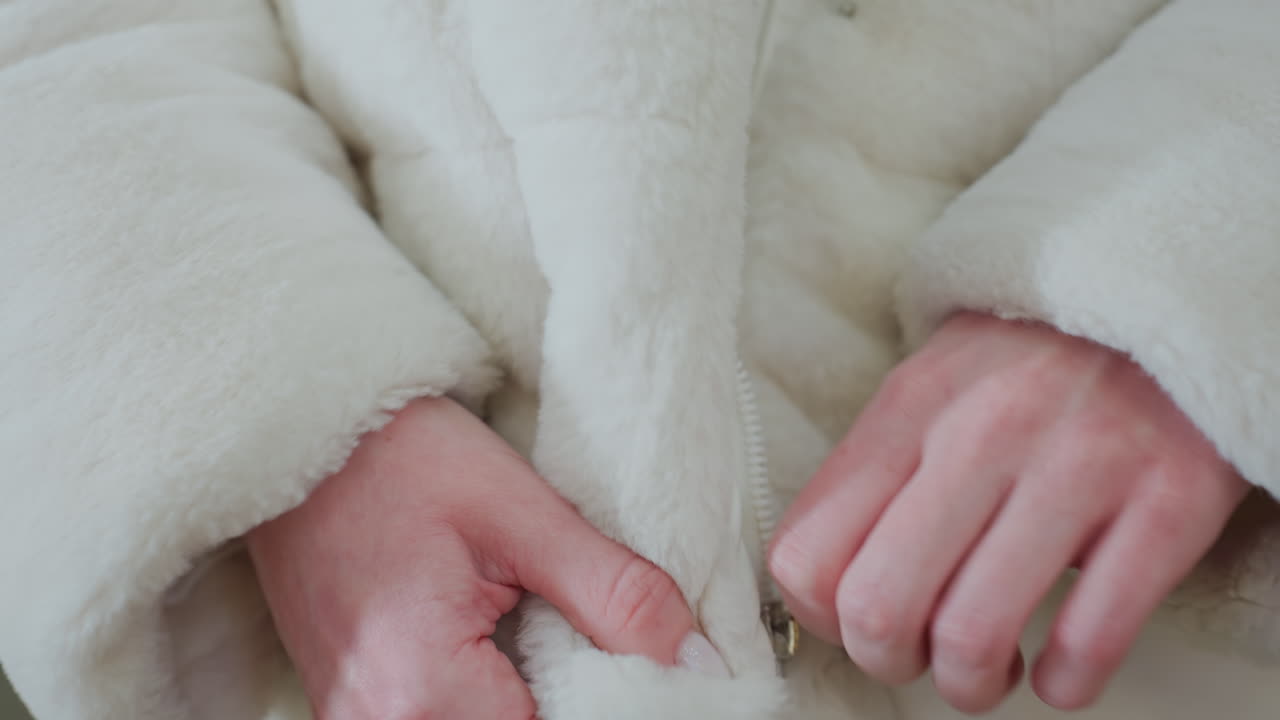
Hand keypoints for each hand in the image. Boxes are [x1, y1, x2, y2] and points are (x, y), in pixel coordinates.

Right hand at [248, 396, 724, 719]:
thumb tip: (698, 664)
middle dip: (581, 699)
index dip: (624, 704)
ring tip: (551, 630)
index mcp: (422, 695)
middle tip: (601, 638)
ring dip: (543, 697)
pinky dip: (500, 696)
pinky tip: (515, 646)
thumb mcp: (521, 515)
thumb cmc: (398, 460)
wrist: (300, 436)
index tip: (659, 669)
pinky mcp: (357, 712)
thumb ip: (616, 597)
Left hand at [769, 313, 1246, 712]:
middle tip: (920, 654)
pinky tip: (1061, 670)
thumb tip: (822, 588)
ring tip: (990, 668)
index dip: (820, 619)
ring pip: (973, 636)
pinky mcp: (1167, 501)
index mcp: (907, 410)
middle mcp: (980, 435)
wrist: (1159, 295)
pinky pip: (1092, 638)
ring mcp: (1076, 466)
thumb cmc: (1026, 361)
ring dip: (971, 684)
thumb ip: (871, 475)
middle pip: (878, 607)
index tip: (854, 623)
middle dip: (888, 661)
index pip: (806, 554)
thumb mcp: (928, 387)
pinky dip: (1066, 683)